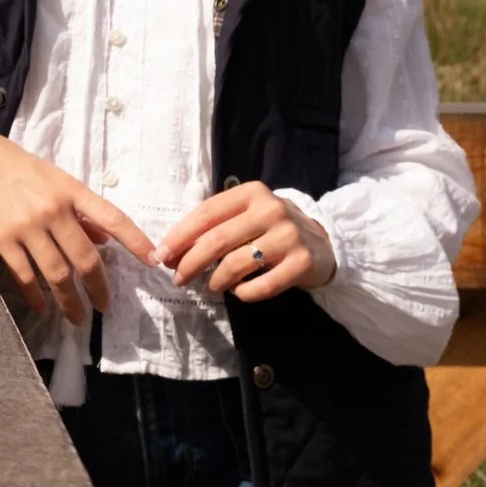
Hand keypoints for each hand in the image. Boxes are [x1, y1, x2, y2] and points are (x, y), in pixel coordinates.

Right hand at [0, 128, 158, 324]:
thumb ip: (81, 210)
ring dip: (69, 301)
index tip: (152, 261)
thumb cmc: (18, 167)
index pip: (112, 218)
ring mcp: (27, 226)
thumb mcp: (56, 179)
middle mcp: (54, 210)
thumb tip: (104, 241)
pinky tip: (42, 307)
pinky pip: (24, 275)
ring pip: (56, 274)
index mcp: (72, 191)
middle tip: (104, 307)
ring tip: (77, 317)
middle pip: (85, 259)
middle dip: (98, 288)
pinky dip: (35, 296)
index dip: (135, 241)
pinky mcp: (2, 239)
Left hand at [158, 181, 333, 302]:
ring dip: (215, 281)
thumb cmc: (272, 229)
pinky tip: (239, 291)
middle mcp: (270, 210)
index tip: (161, 256)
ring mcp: (288, 236)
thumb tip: (172, 250)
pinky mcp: (302, 263)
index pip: (206, 214)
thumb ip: (215, 225)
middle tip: (179, 278)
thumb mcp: (247, 215)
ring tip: (211, 286)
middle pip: (217, 240)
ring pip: (236, 264)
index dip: (179, 237)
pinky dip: (243, 293)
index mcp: (251, 193)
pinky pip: (261, 286)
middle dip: (190, 262)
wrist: (324, 244)